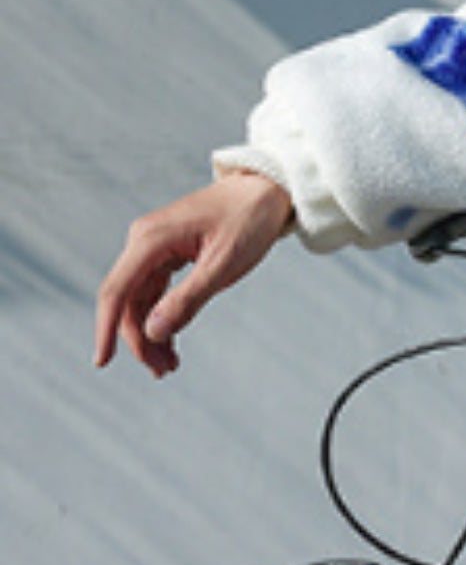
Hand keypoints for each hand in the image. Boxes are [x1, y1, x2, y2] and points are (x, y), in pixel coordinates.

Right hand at [95, 174, 295, 376]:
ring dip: (150, 333)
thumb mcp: (223, 265)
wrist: (264, 192)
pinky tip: (170, 341)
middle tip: (163, 373)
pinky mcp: (167, 253)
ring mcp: (154, 247)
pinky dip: (161, 317)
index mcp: (150, 240)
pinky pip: (155, 291)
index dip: (106, 329)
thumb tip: (153, 332)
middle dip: (139, 339)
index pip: (117, 291)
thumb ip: (188, 299)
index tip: (102, 362)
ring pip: (140, 299)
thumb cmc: (247, 223)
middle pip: (127, 300)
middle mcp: (143, 242)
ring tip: (169, 366)